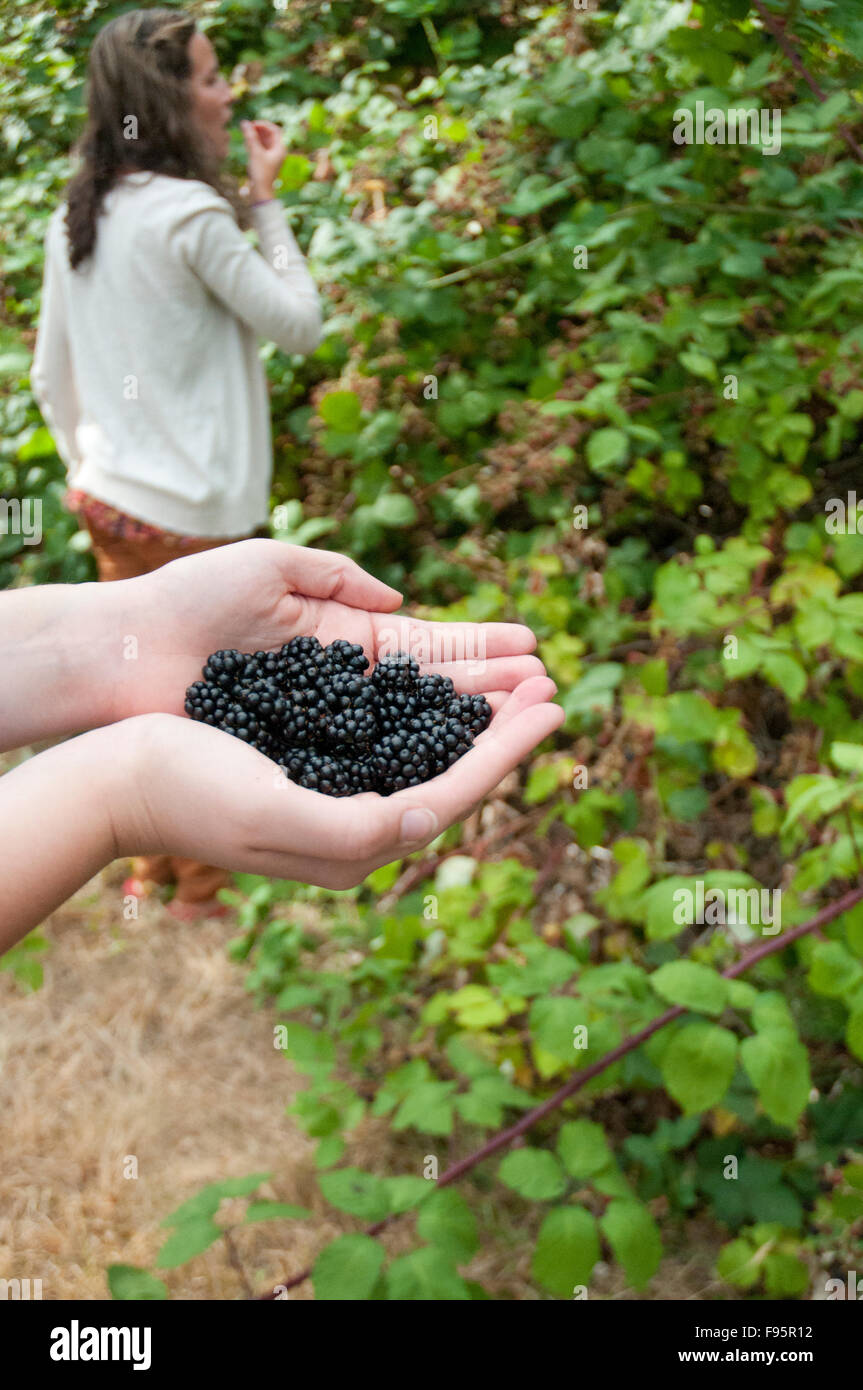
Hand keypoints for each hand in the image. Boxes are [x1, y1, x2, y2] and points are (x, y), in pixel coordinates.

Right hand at [111, 675, 562, 888]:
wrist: (118, 781)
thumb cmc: (189, 791)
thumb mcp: (274, 811)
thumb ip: (357, 826)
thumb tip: (430, 819)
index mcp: (352, 845)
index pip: (453, 795)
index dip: (508, 750)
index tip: (553, 707)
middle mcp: (352, 831)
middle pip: (450, 778)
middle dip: (502, 733)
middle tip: (550, 685)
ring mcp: (333, 803)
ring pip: (425, 761)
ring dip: (472, 721)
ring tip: (511, 684)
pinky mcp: (311, 777)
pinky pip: (390, 749)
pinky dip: (427, 718)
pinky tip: (440, 694)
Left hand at [112, 539, 548, 722]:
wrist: (127, 652)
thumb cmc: (191, 602)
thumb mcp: (268, 566)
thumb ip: (334, 576)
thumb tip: (400, 602)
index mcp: (341, 639)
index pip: (427, 647)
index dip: (479, 649)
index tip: (531, 646)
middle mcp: (343, 691)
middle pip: (433, 694)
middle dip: (492, 692)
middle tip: (550, 693)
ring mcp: (326, 729)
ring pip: (412, 732)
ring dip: (469, 729)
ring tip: (524, 724)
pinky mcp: (301, 760)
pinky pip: (370, 763)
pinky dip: (414, 762)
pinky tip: (458, 767)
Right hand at [242, 119, 286, 200]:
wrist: (260, 192)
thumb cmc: (260, 173)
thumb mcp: (255, 152)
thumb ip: (250, 136)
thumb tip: (244, 122)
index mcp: (280, 149)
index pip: (274, 130)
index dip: (263, 125)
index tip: (253, 124)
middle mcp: (277, 152)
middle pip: (269, 135)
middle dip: (258, 130)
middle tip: (246, 127)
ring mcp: (271, 157)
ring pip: (264, 141)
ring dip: (254, 136)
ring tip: (244, 134)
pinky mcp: (265, 162)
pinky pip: (260, 148)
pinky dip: (254, 144)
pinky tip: (246, 143)